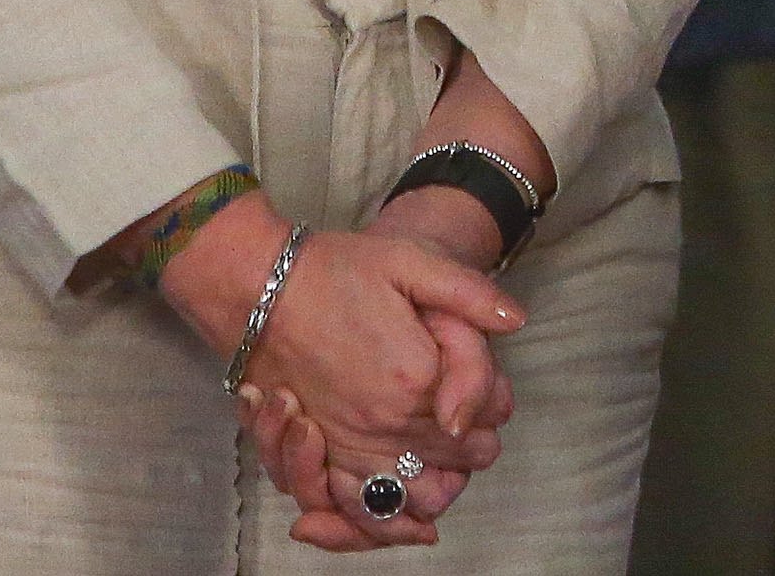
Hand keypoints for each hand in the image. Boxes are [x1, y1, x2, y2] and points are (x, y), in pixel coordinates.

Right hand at [162, 208, 516, 548]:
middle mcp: (385, 423)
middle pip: (459, 460)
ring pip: (414, 497)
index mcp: (418, 376)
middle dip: (472, 445)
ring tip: (441, 463)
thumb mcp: (413, 261)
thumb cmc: (336, 270)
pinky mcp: (316, 454)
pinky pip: (355, 507)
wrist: (258, 288)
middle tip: (468, 419)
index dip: (495, 401)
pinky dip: (382, 512)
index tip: (488, 386)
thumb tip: (516, 323)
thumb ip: (471, 295)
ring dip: (436, 485)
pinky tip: (398, 495)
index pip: (488, 415)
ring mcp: (347, 444)